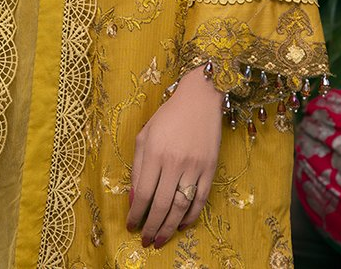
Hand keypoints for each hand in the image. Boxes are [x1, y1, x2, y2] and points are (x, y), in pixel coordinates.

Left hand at [126, 66, 222, 248]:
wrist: (200, 99)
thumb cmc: (168, 116)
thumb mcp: (145, 135)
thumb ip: (138, 167)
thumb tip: (134, 199)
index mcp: (154, 152)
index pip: (143, 193)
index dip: (135, 214)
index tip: (130, 227)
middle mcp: (174, 162)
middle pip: (161, 204)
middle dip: (151, 227)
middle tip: (145, 241)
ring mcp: (194, 166)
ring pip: (181, 206)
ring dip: (169, 227)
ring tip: (160, 240)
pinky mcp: (210, 169)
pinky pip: (200, 199)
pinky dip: (191, 216)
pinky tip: (181, 225)